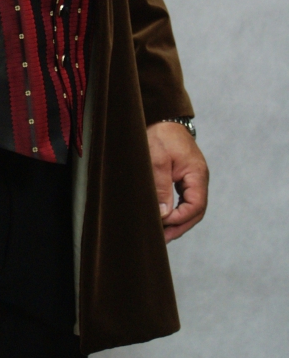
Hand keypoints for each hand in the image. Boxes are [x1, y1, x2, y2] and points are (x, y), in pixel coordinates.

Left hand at [146, 122, 208, 242]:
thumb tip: (164, 214)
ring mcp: (193, 179)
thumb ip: (162, 187)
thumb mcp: (158, 160)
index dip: (181, 218)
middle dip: (180, 226)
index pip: (196, 205)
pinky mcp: (184, 178)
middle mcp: (198, 179)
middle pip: (196, 210)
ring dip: (178, 221)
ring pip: (190, 207)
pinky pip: (184, 199)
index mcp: (197, 174)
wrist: (163, 118)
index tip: (163, 222)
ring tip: (162, 234)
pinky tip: (164, 218)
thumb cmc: (161, 135)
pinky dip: (175, 211)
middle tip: (162, 239)